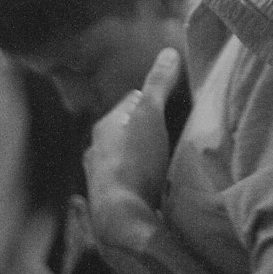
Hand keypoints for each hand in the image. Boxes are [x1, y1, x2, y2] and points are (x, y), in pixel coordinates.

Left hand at [84, 46, 180, 238]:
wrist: (120, 221)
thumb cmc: (133, 162)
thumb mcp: (150, 114)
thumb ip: (158, 84)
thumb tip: (169, 52)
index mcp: (104, 128)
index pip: (131, 102)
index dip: (152, 99)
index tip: (173, 101)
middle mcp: (97, 152)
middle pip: (128, 132)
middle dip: (147, 130)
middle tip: (175, 129)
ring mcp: (102, 180)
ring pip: (126, 159)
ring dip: (144, 158)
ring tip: (170, 159)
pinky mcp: (111, 204)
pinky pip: (129, 183)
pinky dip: (142, 181)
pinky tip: (158, 186)